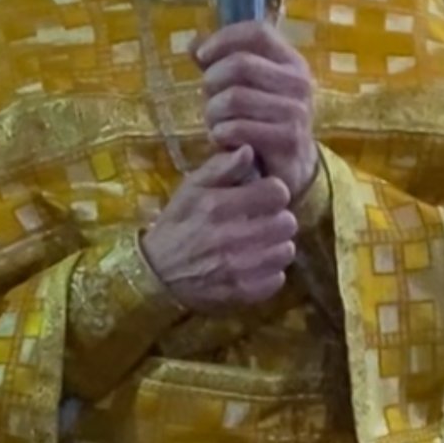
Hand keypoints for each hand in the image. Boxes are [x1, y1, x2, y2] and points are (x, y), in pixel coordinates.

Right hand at [141, 146, 296, 312]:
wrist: (156, 272)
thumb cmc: (178, 224)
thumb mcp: (191, 188)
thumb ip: (221, 167)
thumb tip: (248, 150)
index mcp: (217, 206)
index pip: (276, 192)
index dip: (273, 191)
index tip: (264, 196)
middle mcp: (229, 237)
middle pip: (287, 222)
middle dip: (279, 218)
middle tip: (265, 220)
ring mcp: (236, 268)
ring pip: (286, 251)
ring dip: (277, 245)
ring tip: (262, 242)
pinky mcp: (240, 292)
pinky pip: (277, 280)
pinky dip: (270, 272)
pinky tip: (256, 264)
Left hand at [197, 21, 316, 200]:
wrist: (291, 167)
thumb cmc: (262, 120)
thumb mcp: (245, 87)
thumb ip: (221, 63)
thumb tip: (193, 45)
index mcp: (290, 61)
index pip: (257, 32)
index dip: (223, 39)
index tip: (201, 56)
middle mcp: (299, 82)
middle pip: (240, 64)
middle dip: (213, 82)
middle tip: (209, 100)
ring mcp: (296, 111)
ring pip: (235, 97)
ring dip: (214, 113)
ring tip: (217, 123)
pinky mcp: (288, 140)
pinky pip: (238, 128)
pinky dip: (221, 134)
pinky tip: (224, 140)